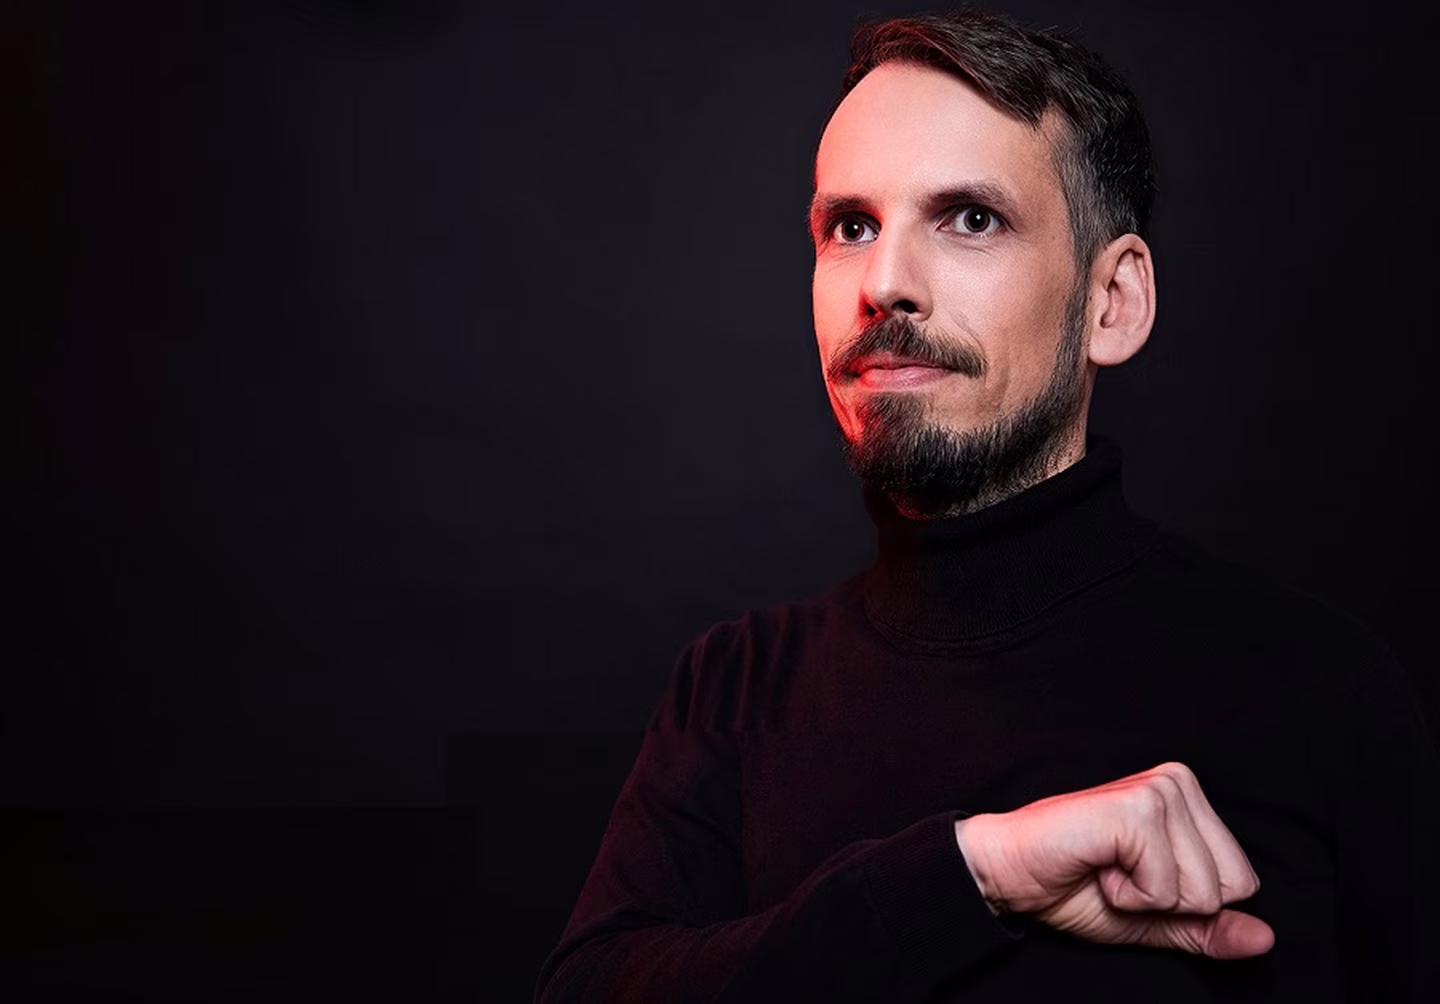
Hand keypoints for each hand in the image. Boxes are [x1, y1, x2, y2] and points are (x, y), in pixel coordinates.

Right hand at [953, 762, 1272, 959]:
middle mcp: (1178, 784)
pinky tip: (1098, 865)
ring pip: (1203, 891)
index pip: (1243, 883)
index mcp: (1189, 800)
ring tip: (1107, 869)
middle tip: (1120, 875)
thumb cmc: (1073, 887)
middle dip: (1173, 902)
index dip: (1185, 903)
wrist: (1010, 874)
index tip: (1135, 880)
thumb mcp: (1154, 919)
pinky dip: (1130, 896)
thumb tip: (1265, 939)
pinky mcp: (1136, 809)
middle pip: (1232, 887)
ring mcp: (1158, 792)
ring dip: (1148, 899)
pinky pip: (1167, 889)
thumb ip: (1208, 928)